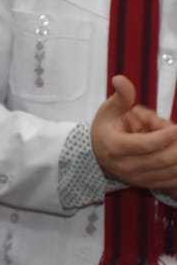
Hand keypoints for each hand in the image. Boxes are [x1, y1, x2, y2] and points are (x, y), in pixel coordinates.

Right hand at [92, 75, 176, 189]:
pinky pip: (171, 182)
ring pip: (170, 171)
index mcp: (115, 147)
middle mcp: (125, 166)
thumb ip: (121, 96)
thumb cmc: (106, 129)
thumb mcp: (109, 110)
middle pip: (162, 159)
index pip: (146, 144)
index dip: (165, 136)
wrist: (96, 154)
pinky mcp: (146, 184)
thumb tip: (120, 79)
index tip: (176, 127)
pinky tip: (174, 152)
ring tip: (173, 139)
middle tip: (176, 129)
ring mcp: (136, 178)